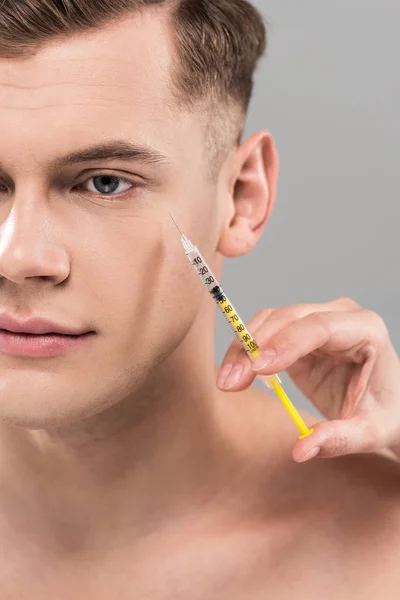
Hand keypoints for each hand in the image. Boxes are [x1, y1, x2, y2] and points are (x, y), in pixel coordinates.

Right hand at [217, 298, 399, 462]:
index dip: (286, 343)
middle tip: (230, 382)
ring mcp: (317, 319)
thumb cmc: (384, 414)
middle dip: (254, 347)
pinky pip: (266, 332)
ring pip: (271, 321)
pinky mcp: (299, 332)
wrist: (387, 405)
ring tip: (227, 381)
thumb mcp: (369, 432)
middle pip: (288, 318)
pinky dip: (247, 350)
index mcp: (366, 330)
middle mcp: (340, 316)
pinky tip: (236, 373)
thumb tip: (301, 450)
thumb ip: (338, 439)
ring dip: (244, 347)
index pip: (320, 327)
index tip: (257, 368)